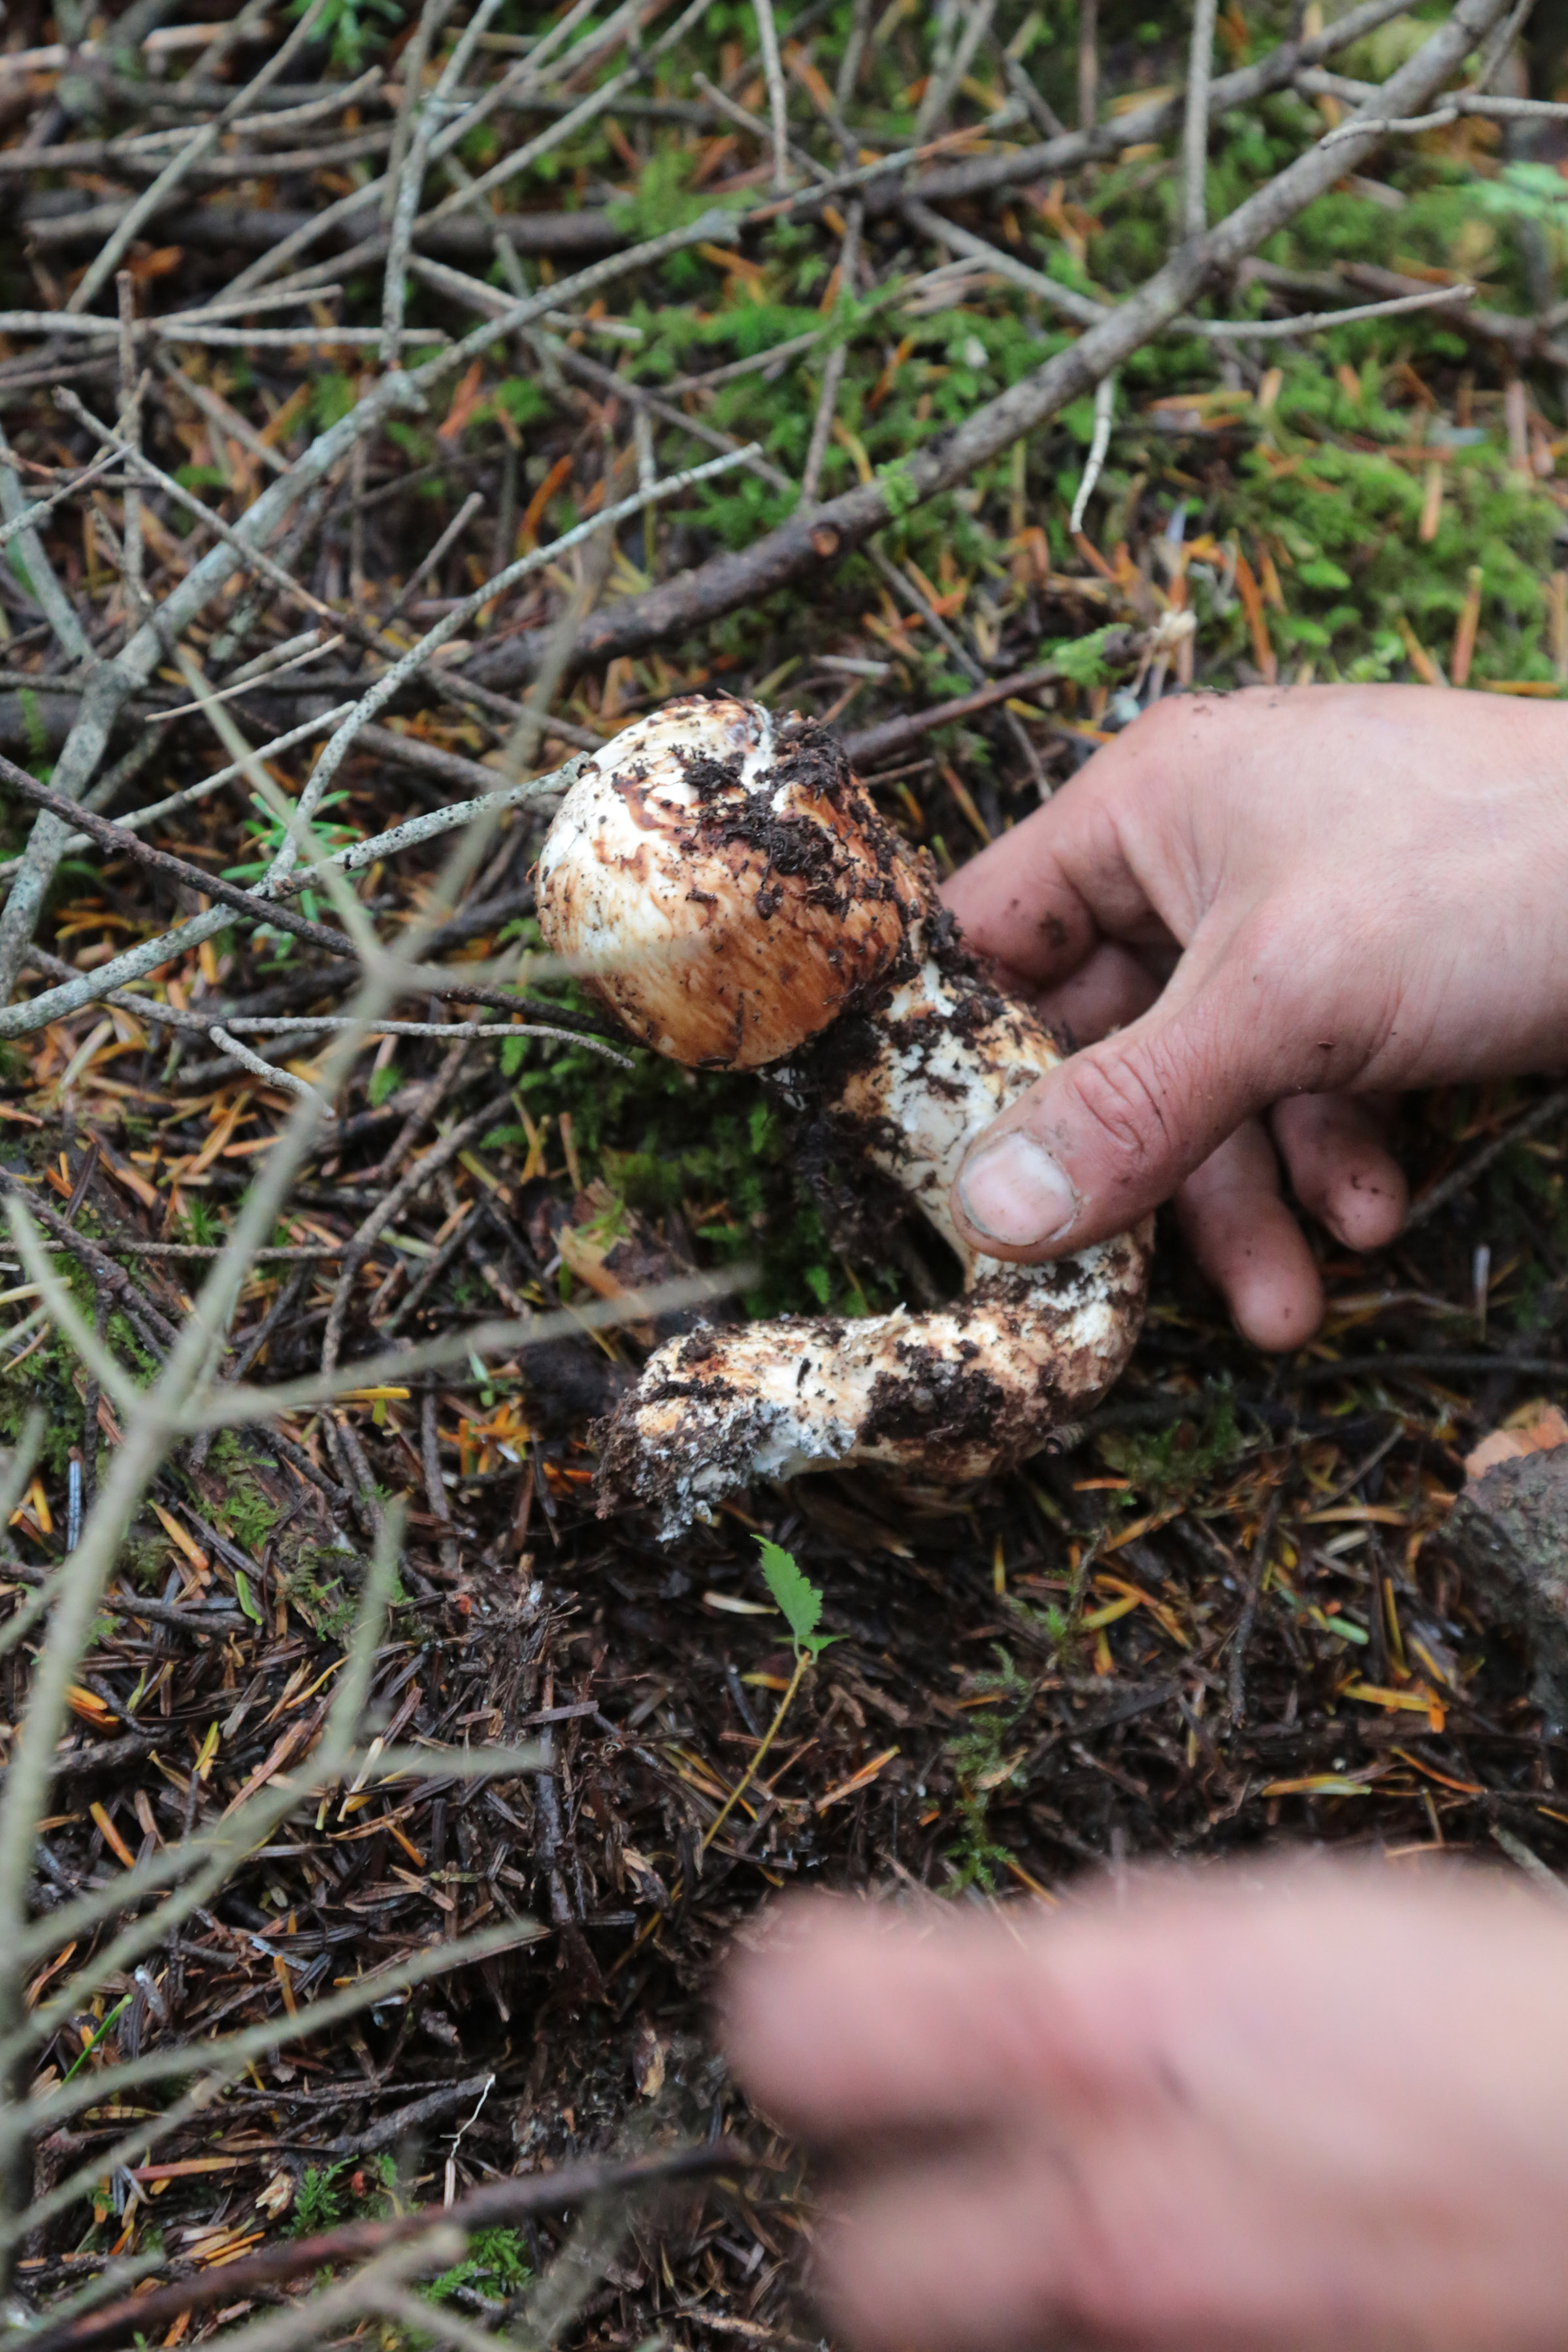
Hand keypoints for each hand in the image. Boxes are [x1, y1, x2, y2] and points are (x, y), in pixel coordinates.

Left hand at [723, 1867, 1567, 2351]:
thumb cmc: (1485, 2012)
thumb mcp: (1261, 1914)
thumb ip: (1098, 1955)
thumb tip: (1011, 1976)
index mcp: (1097, 2029)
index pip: (809, 2030)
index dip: (782, 2017)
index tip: (788, 2009)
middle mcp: (1109, 2208)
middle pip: (852, 2269)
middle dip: (867, 2224)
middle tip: (924, 2169)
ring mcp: (1170, 2334)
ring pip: (968, 2344)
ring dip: (984, 2294)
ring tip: (1062, 2229)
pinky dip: (1102, 2326)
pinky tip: (1180, 2278)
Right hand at [940, 684, 1567, 1346]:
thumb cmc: (1496, 872)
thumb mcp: (1287, 999)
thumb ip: (1130, 1110)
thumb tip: (985, 1214)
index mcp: (1149, 807)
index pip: (988, 935)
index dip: (954, 1056)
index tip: (943, 1185)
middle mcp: (1205, 859)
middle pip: (1102, 1042)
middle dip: (1139, 1175)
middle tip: (1122, 1296)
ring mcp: (1296, 924)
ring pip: (1211, 1086)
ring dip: (1243, 1202)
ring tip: (1292, 1302)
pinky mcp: (1375, 984)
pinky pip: (1305, 1087)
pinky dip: (1329, 1160)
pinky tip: (1375, 1218)